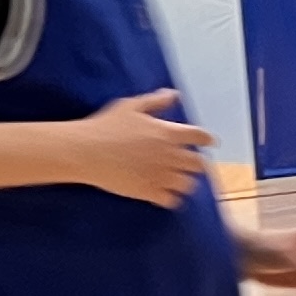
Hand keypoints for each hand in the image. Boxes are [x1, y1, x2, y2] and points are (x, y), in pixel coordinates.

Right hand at [72, 89, 208, 206]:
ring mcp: (160, 175)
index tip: (210, 142)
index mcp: (168, 133)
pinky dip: (171, 198)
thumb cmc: (105, 125)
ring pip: (188, 184)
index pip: (200, 137)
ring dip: (185, 181)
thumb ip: (155, 101)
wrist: (84, 151)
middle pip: (199, 164)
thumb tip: (175, 95)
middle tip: (191, 164)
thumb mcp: (131, 106)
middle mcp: (170, 155)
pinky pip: (171, 200)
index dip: (207, 139)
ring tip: (177, 180)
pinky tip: (165, 195)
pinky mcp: (148, 192)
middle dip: (196, 163)